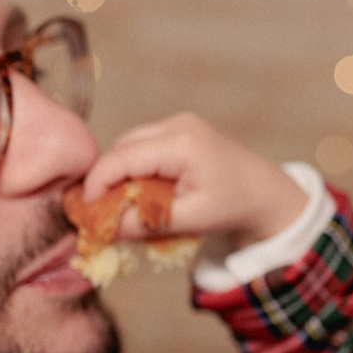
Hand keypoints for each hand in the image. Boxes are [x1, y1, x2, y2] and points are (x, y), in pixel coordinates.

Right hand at [81, 113, 308, 250]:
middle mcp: (178, 125)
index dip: (98, 184)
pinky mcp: (180, 129)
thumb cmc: (234, 205)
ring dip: (120, 173)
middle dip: (107, 178)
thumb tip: (103, 230)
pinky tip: (140, 192)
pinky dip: (136, 167)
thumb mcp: (191, 219)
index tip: (85, 211)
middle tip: (99, 211)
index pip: (122, 158)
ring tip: (121, 205)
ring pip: (130, 144)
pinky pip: (144, 145)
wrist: (267, 191)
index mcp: (182, 143)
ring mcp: (179, 123)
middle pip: (122, 147)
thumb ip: (147, 223)